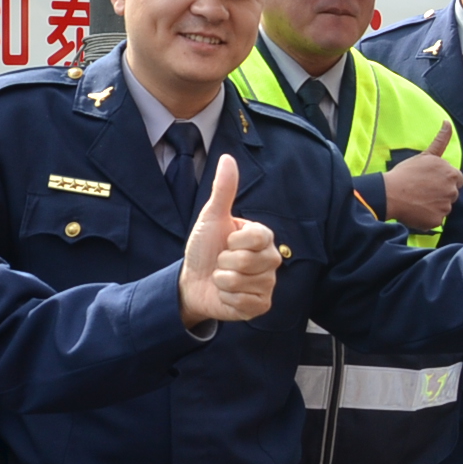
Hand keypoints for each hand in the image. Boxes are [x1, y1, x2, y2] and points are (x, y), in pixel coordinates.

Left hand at [179, 155, 281, 326]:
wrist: (192, 281)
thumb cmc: (204, 248)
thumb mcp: (212, 218)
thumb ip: (224, 190)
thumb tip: (227, 158)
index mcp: (262, 237)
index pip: (259, 237)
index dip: (235, 241)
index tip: (226, 241)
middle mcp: (270, 260)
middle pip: (250, 261)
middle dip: (224, 263)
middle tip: (221, 262)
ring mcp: (268, 284)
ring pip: (244, 282)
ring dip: (223, 281)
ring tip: (222, 278)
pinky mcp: (261, 305)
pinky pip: (245, 301)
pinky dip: (228, 298)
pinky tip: (227, 294)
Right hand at [383, 123, 462, 230]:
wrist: (390, 193)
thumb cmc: (406, 173)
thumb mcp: (426, 155)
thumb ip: (441, 140)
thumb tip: (447, 122)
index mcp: (452, 174)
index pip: (457, 180)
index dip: (445, 180)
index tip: (431, 181)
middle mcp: (452, 190)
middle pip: (451, 194)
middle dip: (440, 193)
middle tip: (422, 190)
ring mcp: (445, 207)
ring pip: (444, 207)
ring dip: (434, 205)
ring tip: (417, 199)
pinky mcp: (437, 220)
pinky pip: (436, 220)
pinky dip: (428, 217)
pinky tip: (416, 210)